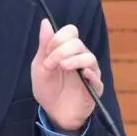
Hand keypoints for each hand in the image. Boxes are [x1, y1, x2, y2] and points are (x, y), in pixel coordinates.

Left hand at [31, 18, 102, 132]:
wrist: (53, 113)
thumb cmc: (47, 89)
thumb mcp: (40, 66)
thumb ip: (44, 45)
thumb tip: (45, 22)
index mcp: (67, 51)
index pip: (70, 32)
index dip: (59, 38)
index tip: (47, 54)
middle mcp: (80, 58)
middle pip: (78, 43)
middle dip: (61, 51)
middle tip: (50, 65)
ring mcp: (89, 72)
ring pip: (89, 57)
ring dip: (74, 60)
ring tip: (62, 67)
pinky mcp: (95, 88)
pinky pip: (97, 77)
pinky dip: (90, 74)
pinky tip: (82, 75)